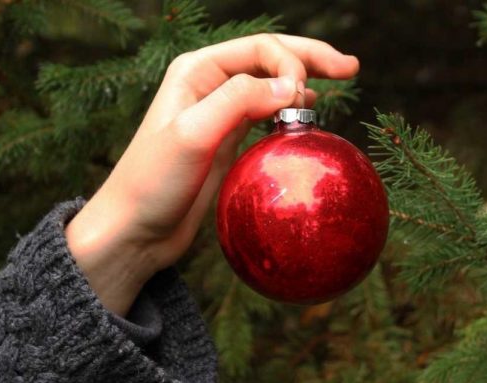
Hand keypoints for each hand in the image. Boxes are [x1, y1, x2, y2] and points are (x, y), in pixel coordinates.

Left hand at [64, 34, 359, 314]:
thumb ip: (239, 102)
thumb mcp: (193, 135)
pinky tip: (311, 117)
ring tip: (341, 82)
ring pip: (272, 86)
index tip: (306, 97)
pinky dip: (292, 111)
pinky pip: (267, 116)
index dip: (292, 62)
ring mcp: (220, 114)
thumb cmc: (153, 181)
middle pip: (270, 58)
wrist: (134, 230)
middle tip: (352, 68)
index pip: (260, 48)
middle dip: (311, 58)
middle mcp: (210, 85)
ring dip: (306, 81)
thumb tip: (291, 87)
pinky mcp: (227, 143)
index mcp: (197, 70)